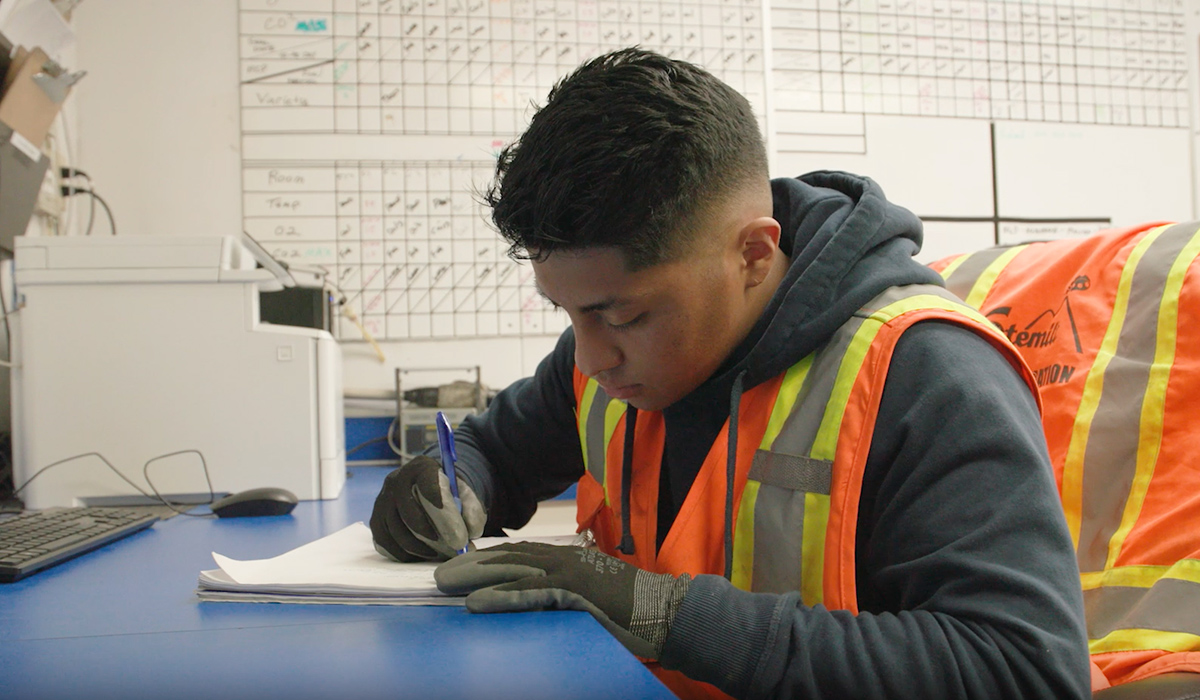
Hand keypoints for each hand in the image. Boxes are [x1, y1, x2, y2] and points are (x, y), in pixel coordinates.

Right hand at [370, 455, 485, 561]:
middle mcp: (397, 480)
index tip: (450, 519)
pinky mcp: (376, 519)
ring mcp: (382, 500)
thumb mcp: (465, 494)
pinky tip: (418, 556)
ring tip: (438, 554)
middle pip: (408, 509)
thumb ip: (472, 509)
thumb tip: (471, 532)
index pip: (426, 479)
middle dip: (430, 532)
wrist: (427, 491)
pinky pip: (383, 540)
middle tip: (452, 546)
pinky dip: (401, 553)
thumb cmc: (448, 493)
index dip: (437, 499)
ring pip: (395, 529)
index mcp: (422, 467)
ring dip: (417, 547)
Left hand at [434, 542, 690, 659]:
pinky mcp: (574, 592)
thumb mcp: (593, 597)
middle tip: (440, 574)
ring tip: (445, 584)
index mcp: (571, 559)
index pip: (521, 554)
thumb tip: (545, 601)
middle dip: (472, 565)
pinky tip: (475, 603)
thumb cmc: (636, 609)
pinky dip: (500, 597)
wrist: (668, 611)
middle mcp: (566, 559)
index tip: (461, 565)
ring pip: (512, 571)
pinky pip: (529, 595)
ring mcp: (570, 573)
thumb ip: (567, 594)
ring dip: (475, 576)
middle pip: (509, 558)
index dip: (488, 559)